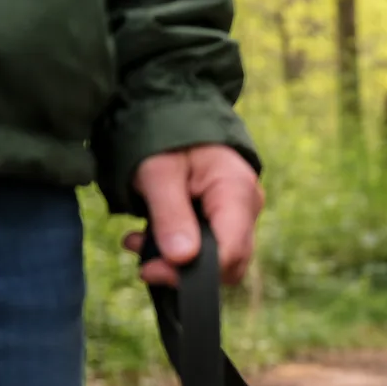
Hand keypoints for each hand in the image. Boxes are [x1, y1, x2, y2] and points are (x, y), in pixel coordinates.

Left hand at [123, 144, 263, 285]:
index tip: (153, 270)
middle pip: (230, 262)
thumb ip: (170, 216)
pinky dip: (180, 249)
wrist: (173, 112)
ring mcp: (241, 213)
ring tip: (138, 242)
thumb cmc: (165, 137)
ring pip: (219, 258)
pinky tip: (150, 238)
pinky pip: (212, 246)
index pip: (231, 252)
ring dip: (177, 260)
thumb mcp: (158, 173)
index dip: (196, 273)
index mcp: (236, 192)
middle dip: (185, 269)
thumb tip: (182, 260)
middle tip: (142, 260)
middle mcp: (248, 206)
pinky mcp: (228, 217)